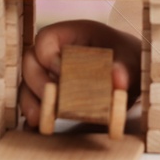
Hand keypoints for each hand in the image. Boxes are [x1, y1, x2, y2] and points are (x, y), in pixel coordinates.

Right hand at [18, 19, 141, 129]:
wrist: (132, 75)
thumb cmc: (129, 59)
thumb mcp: (131, 60)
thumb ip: (125, 68)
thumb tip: (118, 78)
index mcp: (73, 34)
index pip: (46, 39)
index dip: (48, 56)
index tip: (61, 74)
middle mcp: (56, 53)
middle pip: (30, 62)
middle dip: (36, 81)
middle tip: (49, 98)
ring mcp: (50, 74)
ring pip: (27, 84)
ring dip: (30, 101)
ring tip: (39, 118)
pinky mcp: (52, 96)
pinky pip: (34, 102)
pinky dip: (35, 113)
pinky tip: (38, 125)